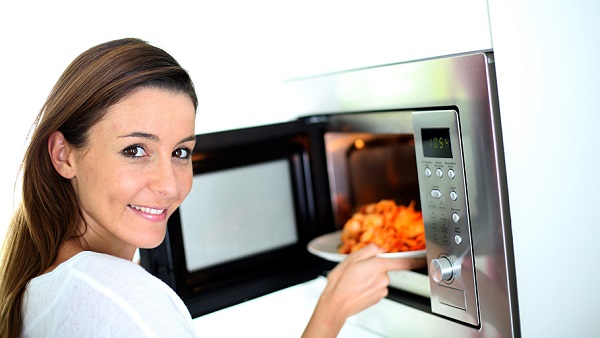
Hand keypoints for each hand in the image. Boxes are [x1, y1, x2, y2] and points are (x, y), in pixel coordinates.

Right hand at [302, 244, 421, 337]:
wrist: (336, 304)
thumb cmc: (341, 282)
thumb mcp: (351, 258)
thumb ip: (369, 250)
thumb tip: (380, 248)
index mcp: (378, 265)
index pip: (402, 262)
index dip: (415, 260)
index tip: (423, 258)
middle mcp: (383, 278)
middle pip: (384, 268)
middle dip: (374, 267)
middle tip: (358, 270)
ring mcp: (381, 290)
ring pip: (380, 279)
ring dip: (370, 278)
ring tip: (355, 281)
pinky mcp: (378, 298)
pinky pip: (376, 288)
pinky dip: (369, 287)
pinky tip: (358, 288)